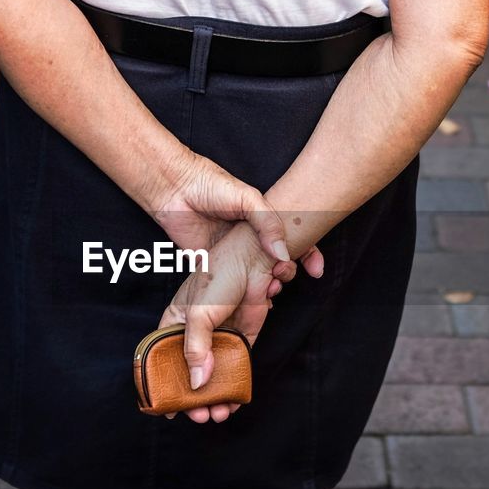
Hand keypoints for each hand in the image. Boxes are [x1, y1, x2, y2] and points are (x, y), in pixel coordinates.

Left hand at [150, 150, 324, 279]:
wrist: (173, 188)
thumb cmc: (210, 185)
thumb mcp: (247, 197)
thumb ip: (268, 223)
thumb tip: (281, 253)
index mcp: (262, 219)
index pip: (294, 238)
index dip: (309, 253)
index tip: (316, 269)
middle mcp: (249, 237)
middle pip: (277, 260)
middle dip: (287, 273)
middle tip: (284, 279)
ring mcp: (230, 252)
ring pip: (256, 275)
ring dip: (267, 286)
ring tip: (270, 292)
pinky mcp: (210, 264)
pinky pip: (230, 284)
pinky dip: (242, 295)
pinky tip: (251, 302)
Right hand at [156, 221, 276, 422]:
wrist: (255, 259)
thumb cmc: (219, 275)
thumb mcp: (199, 313)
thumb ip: (197, 347)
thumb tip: (198, 383)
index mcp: (175, 322)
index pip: (161, 358)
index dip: (161, 384)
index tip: (165, 409)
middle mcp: (195, 333)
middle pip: (189, 372)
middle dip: (193, 399)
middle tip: (199, 416)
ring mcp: (218, 337)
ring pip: (212, 375)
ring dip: (214, 397)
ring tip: (218, 414)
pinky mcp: (241, 338)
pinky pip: (234, 368)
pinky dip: (233, 387)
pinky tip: (233, 402)